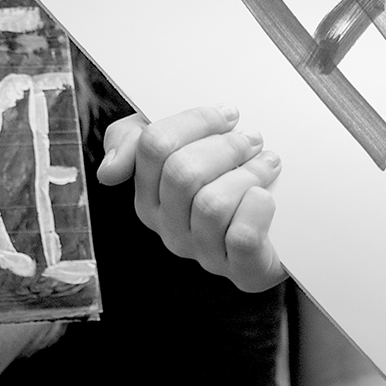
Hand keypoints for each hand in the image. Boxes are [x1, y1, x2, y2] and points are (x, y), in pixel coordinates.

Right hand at [98, 106, 285, 291]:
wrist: (277, 221)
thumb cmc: (224, 175)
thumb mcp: (176, 144)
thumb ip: (133, 139)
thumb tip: (108, 172)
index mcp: (148, 196)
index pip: (154, 146)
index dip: (195, 121)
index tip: (227, 115)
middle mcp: (168, 228)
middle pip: (181, 173)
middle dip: (224, 147)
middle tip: (252, 140)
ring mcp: (203, 252)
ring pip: (212, 204)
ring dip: (248, 174)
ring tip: (266, 164)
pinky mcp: (242, 270)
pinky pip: (241, 237)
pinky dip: (258, 210)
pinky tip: (266, 197)